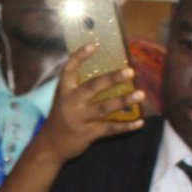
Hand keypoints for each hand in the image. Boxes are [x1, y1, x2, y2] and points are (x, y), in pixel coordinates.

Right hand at [36, 43, 144, 164]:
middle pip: (92, 87)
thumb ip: (79, 88)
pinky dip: (126, 126)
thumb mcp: (63, 100)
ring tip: (140, 94)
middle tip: (130, 71)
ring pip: (104, 108)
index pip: (68, 69)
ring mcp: (79, 118)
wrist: (50, 145)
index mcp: (64, 91)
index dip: (79, 56)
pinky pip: (110, 128)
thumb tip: (108, 74)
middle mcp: (71, 103)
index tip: (94, 45)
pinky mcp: (88, 133)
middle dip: (112, 79)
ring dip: (124, 100)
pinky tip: (139, 122)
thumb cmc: (61, 118)